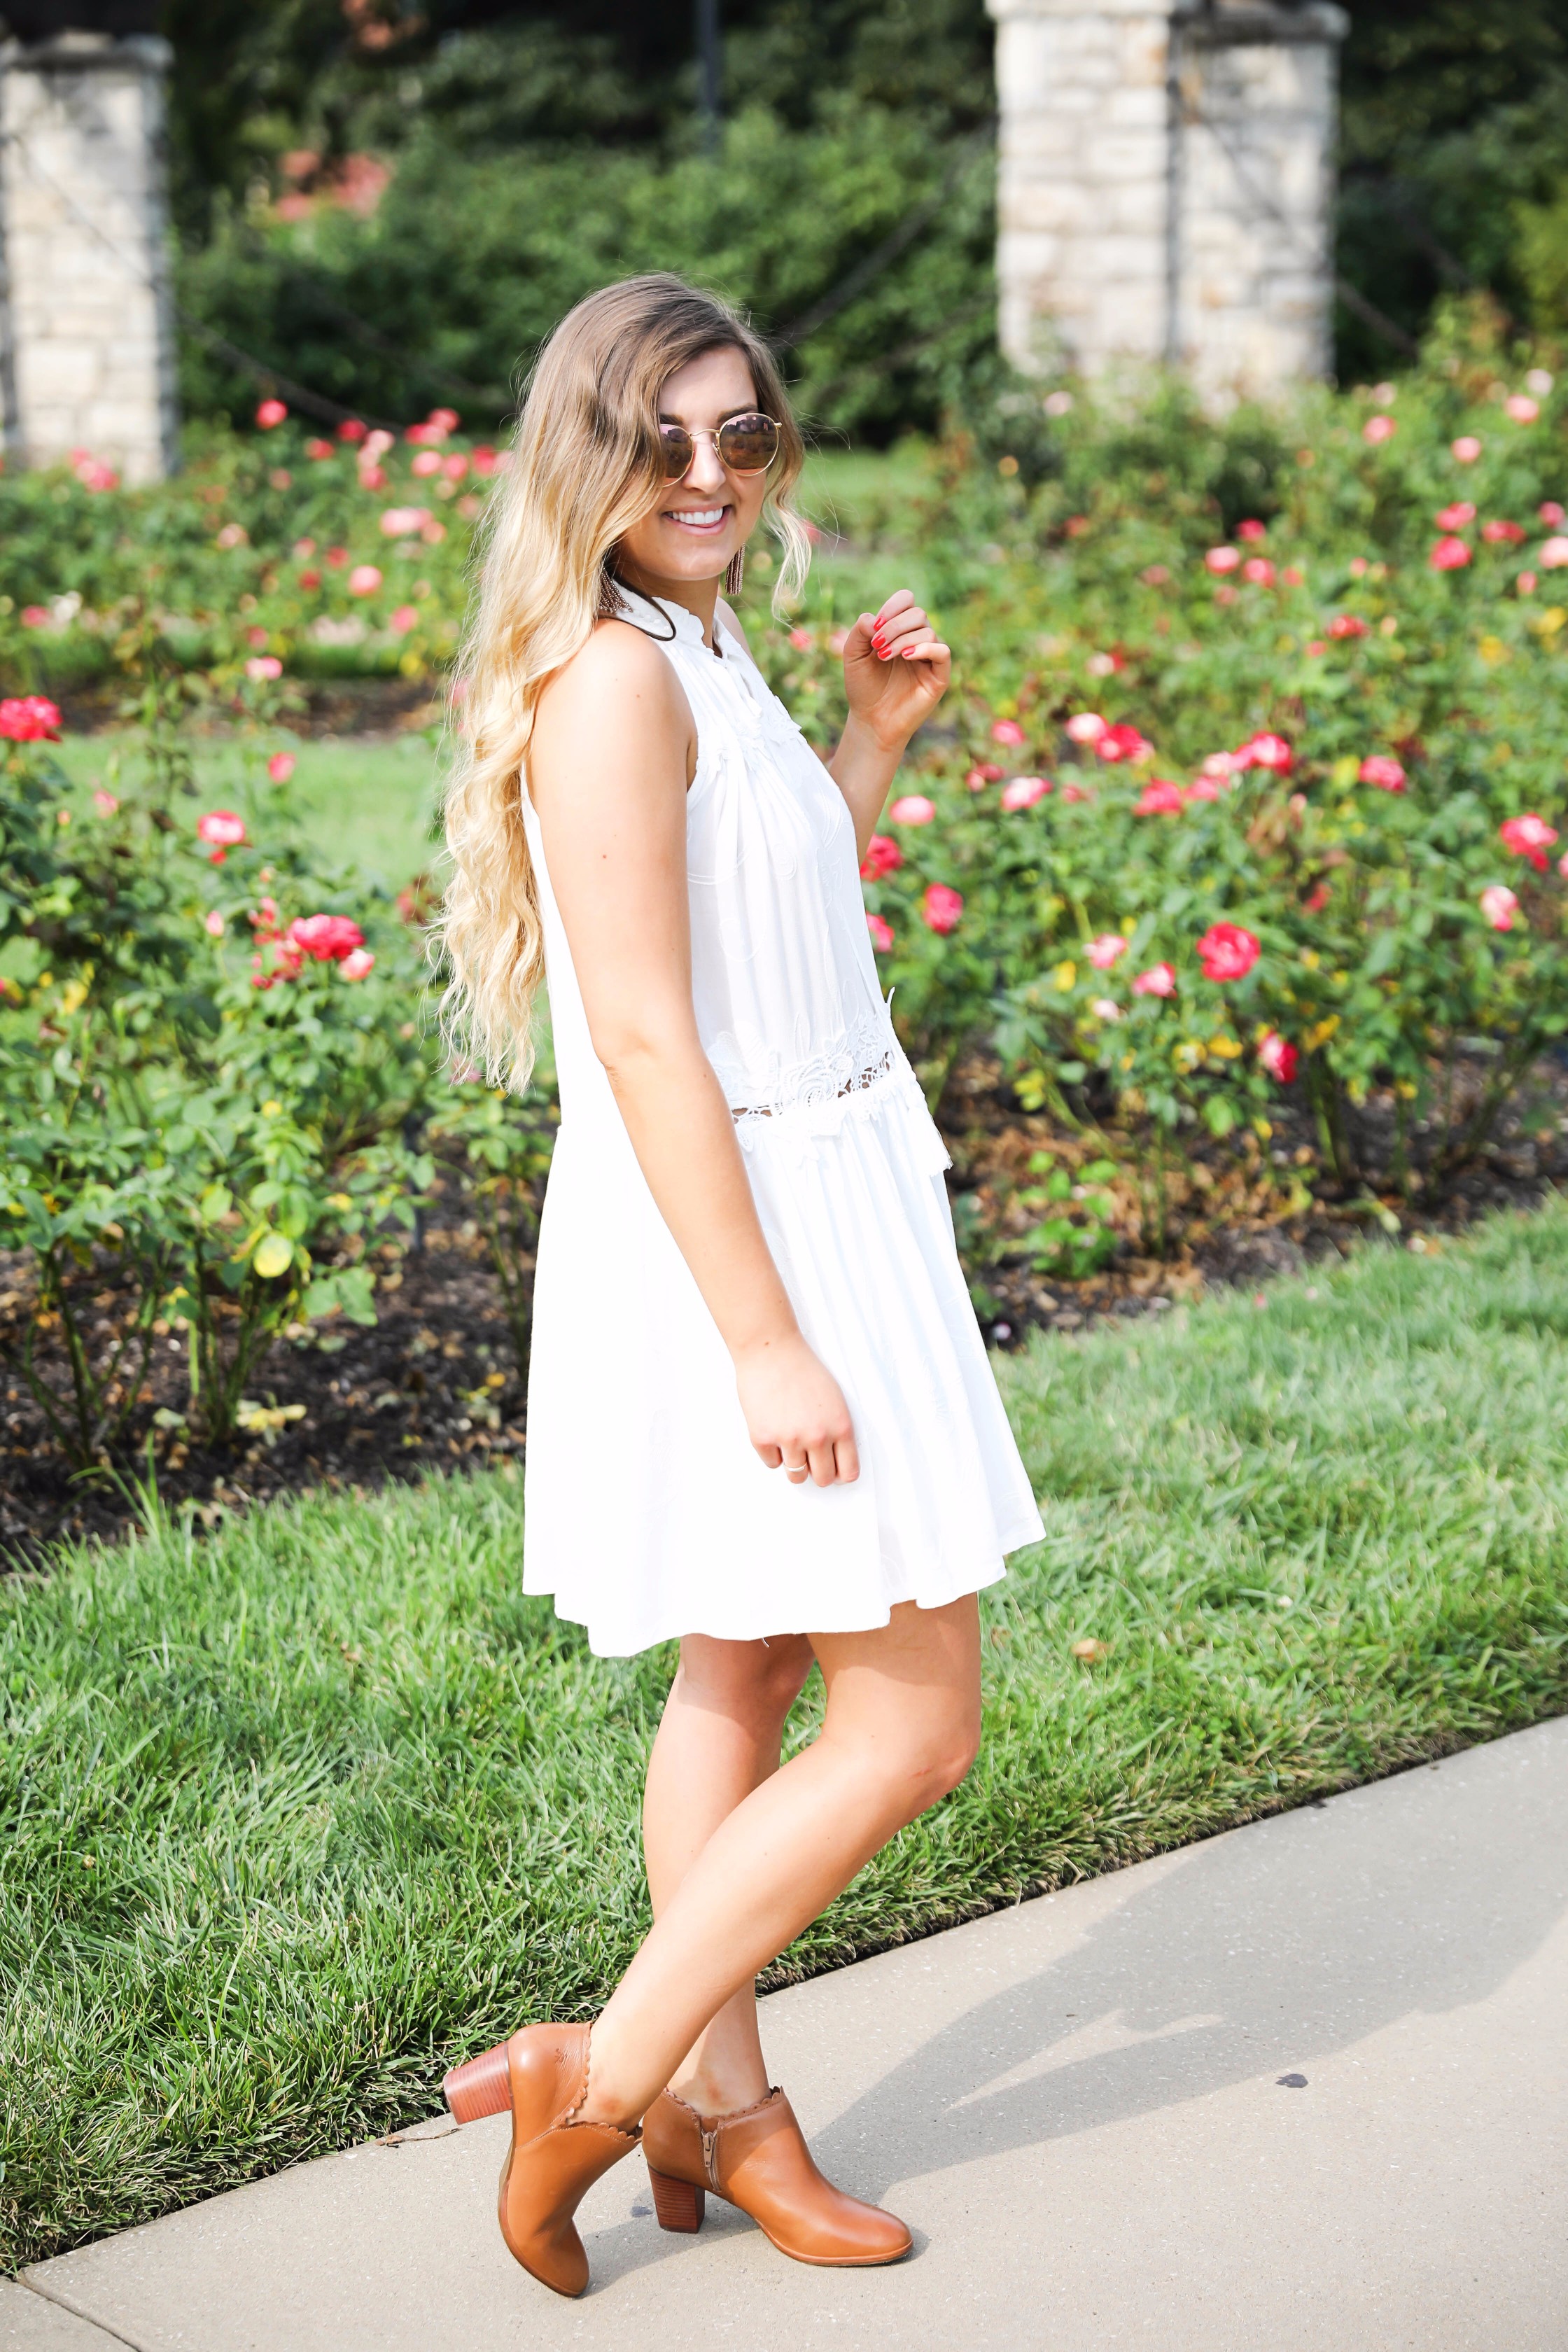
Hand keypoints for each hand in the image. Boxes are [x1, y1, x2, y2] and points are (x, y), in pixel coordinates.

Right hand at [735, 1331, 858, 1486]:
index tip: (835, 1470)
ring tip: (791, 1443)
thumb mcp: (834, 1398)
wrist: (771, 1350)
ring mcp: (789, 1439)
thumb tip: (833, 1458)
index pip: (848, 1471)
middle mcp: (817, 1437)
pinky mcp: (763, 1438)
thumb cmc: (802, 1368)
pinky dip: (773, 1452)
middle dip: (817, 1472)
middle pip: (822, 1479)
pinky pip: (772, 1463)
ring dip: (795, 1464)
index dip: (840, 1473)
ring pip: (796, 1476)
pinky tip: (773, 1429)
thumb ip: (835, 1429)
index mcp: (840, 1426)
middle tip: (811, 1459)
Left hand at [841, 591, 950, 753]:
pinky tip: (906, 657)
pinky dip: (925, 648)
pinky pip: (943, 651)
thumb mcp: (853, 655)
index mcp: (899, 631)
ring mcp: (929, 658)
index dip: (893, 607)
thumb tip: (876, 618)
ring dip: (903, 639)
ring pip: (928, 631)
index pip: (907, 601)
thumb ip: (860, 630)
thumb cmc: (863, 688)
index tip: (875, 626)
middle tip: (877, 645)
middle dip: (895, 625)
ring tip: (884, 656)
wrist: (870, 721)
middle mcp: (917, 640)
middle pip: (918, 613)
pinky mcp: (939, 676)